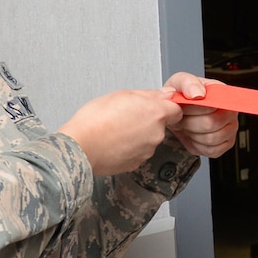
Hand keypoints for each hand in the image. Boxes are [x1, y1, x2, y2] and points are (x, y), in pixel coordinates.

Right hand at [59, 89, 185, 175]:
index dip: (165, 107)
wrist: (80, 147)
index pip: (176, 110)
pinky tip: (114, 142)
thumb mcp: (122, 94)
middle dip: (148, 120)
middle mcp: (156, 134)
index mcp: (156, 113)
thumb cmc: (96, 120)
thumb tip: (164, 94)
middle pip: (161, 125)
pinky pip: (138, 152)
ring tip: (116, 130)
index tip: (154, 106)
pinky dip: (130, 148)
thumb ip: (149, 94)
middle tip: (127, 116)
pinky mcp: (137, 164)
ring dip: (138, 134)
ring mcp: (147, 151)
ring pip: (149, 139)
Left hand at [163, 72, 238, 158]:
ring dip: (192, 133)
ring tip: (186, 125)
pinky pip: (212, 150)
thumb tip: (198, 94)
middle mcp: (229, 111)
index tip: (188, 106)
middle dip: (191, 121)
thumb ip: (188, 83)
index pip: (221, 103)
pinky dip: (197, 145)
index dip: (202, 107)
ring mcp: (229, 129)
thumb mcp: (178, 83)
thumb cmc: (180, 98)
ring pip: (211, 139)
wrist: (174, 114)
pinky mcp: (223, 145)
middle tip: (182, 116)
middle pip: (213, 123)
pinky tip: (192, 135)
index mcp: (222, 94)